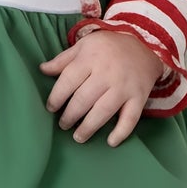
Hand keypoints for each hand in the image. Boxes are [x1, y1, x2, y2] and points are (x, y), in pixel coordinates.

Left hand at [39, 29, 166, 145]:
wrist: (144, 47)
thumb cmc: (108, 47)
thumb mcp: (84, 45)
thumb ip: (63, 59)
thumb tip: (42, 69)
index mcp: (90, 58)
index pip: (68, 80)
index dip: (56, 97)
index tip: (51, 108)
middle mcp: (107, 73)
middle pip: (84, 99)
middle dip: (70, 115)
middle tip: (63, 124)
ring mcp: (124, 86)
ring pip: (104, 111)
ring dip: (88, 127)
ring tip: (77, 137)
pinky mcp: (139, 97)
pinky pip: (131, 118)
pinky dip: (121, 132)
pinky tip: (111, 142)